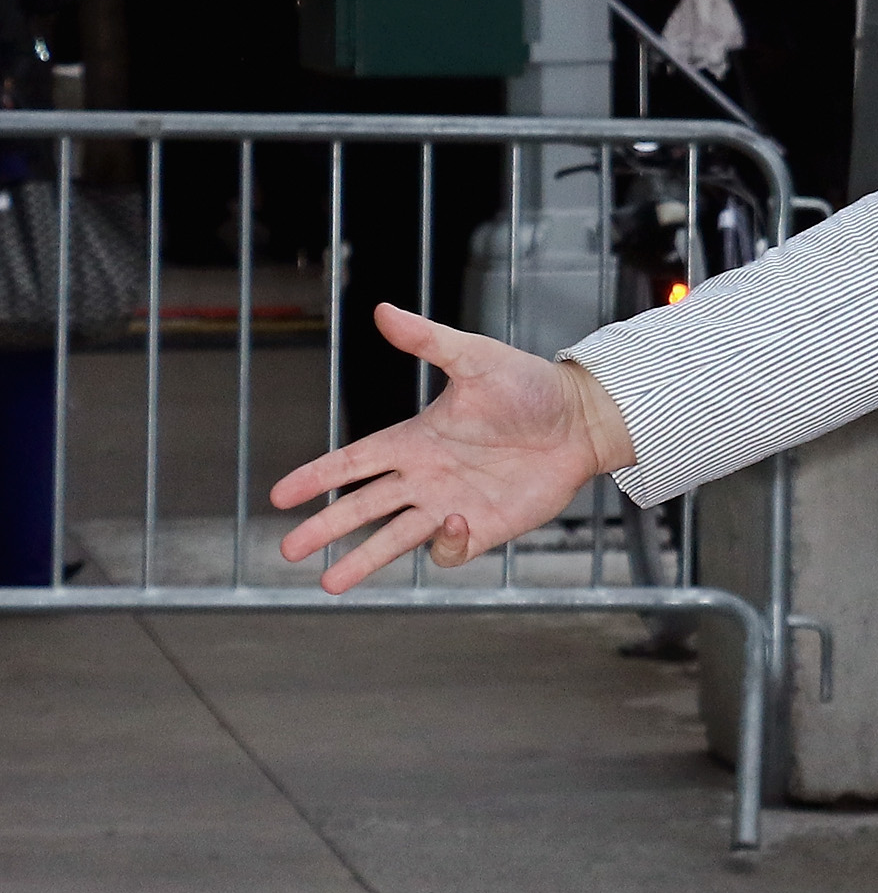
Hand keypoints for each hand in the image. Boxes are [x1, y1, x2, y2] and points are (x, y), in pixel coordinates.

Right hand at [269, 305, 631, 594]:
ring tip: (329, 583)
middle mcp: (425, 477)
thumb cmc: (530, 386)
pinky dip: (442, 544)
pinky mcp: (483, 528)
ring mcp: (451, 505)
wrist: (583, 419)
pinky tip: (452, 521)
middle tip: (289, 550)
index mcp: (414, 440)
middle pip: (362, 508)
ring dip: (361, 560)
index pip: (353, 463)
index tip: (280, 495)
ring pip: (393, 539)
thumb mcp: (475, 358)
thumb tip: (382, 310)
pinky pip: (448, 548)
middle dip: (325, 528)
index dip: (317, 477)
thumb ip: (428, 341)